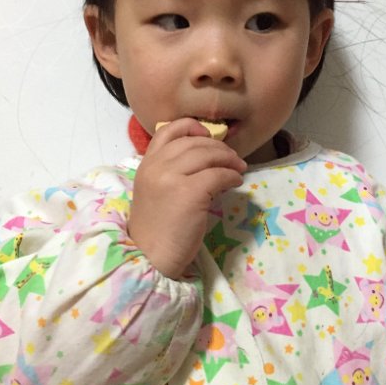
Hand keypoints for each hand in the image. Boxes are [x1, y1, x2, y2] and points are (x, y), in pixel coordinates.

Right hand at [127, 118, 246, 277]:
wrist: (150, 257)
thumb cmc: (156, 230)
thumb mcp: (156, 192)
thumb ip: (172, 173)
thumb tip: (207, 162)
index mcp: (146, 164)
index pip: (168, 130)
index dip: (192, 127)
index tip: (209, 136)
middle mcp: (156, 166)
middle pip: (194, 142)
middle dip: (219, 148)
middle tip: (233, 158)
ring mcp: (172, 177)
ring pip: (208, 155)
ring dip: (229, 159)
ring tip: (238, 169)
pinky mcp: (190, 192)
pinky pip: (218, 174)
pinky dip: (232, 175)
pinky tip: (236, 182)